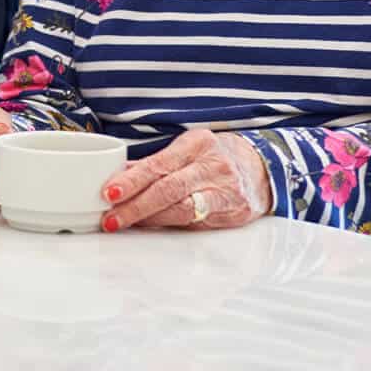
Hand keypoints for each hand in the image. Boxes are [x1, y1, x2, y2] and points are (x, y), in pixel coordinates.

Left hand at [100, 129, 271, 231]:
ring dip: (149, 219)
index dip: (132, 180)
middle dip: (135, 206)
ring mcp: (225, 191)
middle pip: (168, 189)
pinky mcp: (234, 214)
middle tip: (111, 218)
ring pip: (182, 210)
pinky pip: (197, 223)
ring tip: (124, 223)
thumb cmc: (213, 157)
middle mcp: (212, 166)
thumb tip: (116, 175)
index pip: (158, 165)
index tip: (109, 191)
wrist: (260, 168)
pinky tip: (153, 227)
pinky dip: (171, 226)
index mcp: (196, 144)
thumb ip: (154, 163)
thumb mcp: (186, 149)